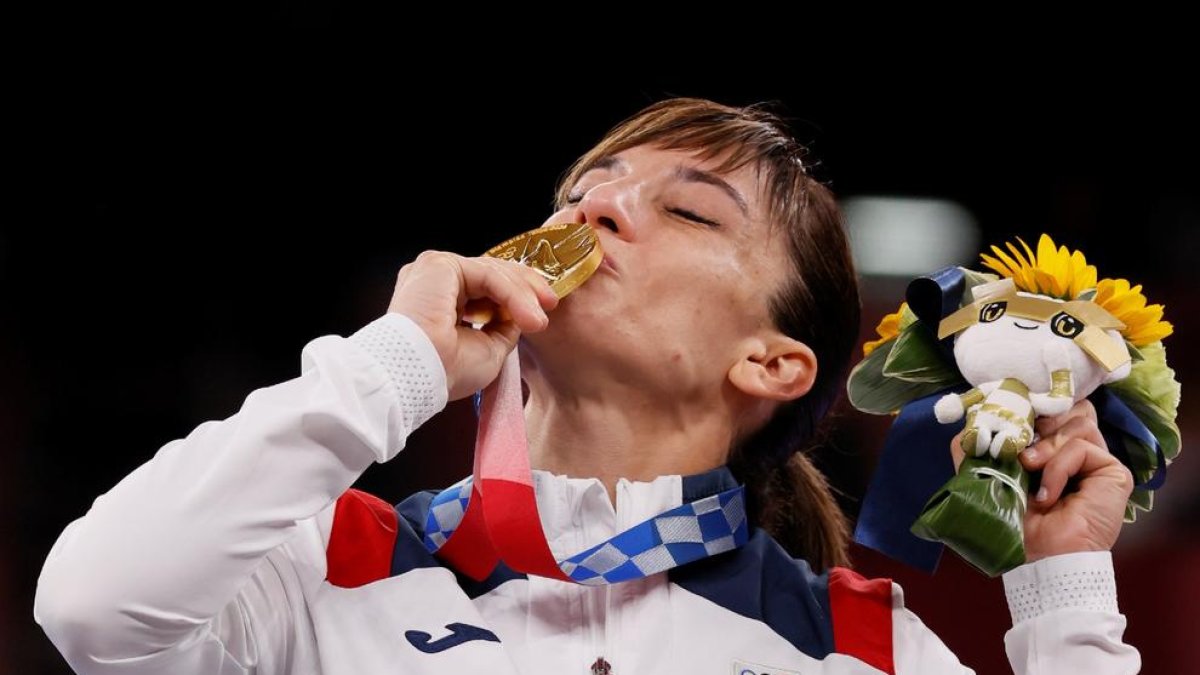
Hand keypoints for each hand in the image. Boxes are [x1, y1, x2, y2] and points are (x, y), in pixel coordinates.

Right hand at [386, 251, 558, 400]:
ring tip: (540, 319)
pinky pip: (487, 274)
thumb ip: (504, 327)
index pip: (486, 288)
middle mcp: (435, 282)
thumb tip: (521, 314)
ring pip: (492, 273)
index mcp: (440, 301)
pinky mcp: (439, 265)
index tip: (543, 313)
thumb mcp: (489, 349)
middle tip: (551, 304)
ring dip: (522, 295)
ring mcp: (435, 270)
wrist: (417, 376)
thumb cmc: (444, 372)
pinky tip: (528, 314)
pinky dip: (512, 293)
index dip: (518, 297)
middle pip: (491, 275)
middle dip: (526, 289)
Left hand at [951, 400, 1134, 561]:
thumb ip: (974, 447)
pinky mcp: (1113, 473)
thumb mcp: (985, 476)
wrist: (1039, 560)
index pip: (1048, 408)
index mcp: (1049, 449)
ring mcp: (1097, 461)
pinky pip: (1082, 447)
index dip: (1029, 406)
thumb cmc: (1014, 525)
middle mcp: (1076, 452)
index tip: (1007, 416)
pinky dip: (1057, 468)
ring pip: (1077, 420)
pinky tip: (1046, 496)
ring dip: (1045, 446)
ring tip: (1029, 470)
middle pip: (1068, 406)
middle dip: (1037, 420)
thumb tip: (969, 419)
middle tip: (1018, 444)